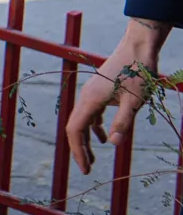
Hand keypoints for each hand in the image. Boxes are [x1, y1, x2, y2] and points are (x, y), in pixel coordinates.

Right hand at [66, 17, 169, 173]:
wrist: (139, 46)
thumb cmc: (138, 72)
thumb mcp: (135, 101)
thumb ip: (123, 123)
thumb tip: (113, 145)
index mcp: (90, 100)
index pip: (75, 130)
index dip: (78, 151)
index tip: (86, 168)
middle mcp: (86, 97)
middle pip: (76, 127)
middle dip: (80, 149)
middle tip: (88, 168)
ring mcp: (91, 93)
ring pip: (83, 121)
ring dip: (86, 140)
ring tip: (94, 158)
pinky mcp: (99, 90)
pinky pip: (90, 114)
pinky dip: (94, 128)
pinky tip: (103, 137)